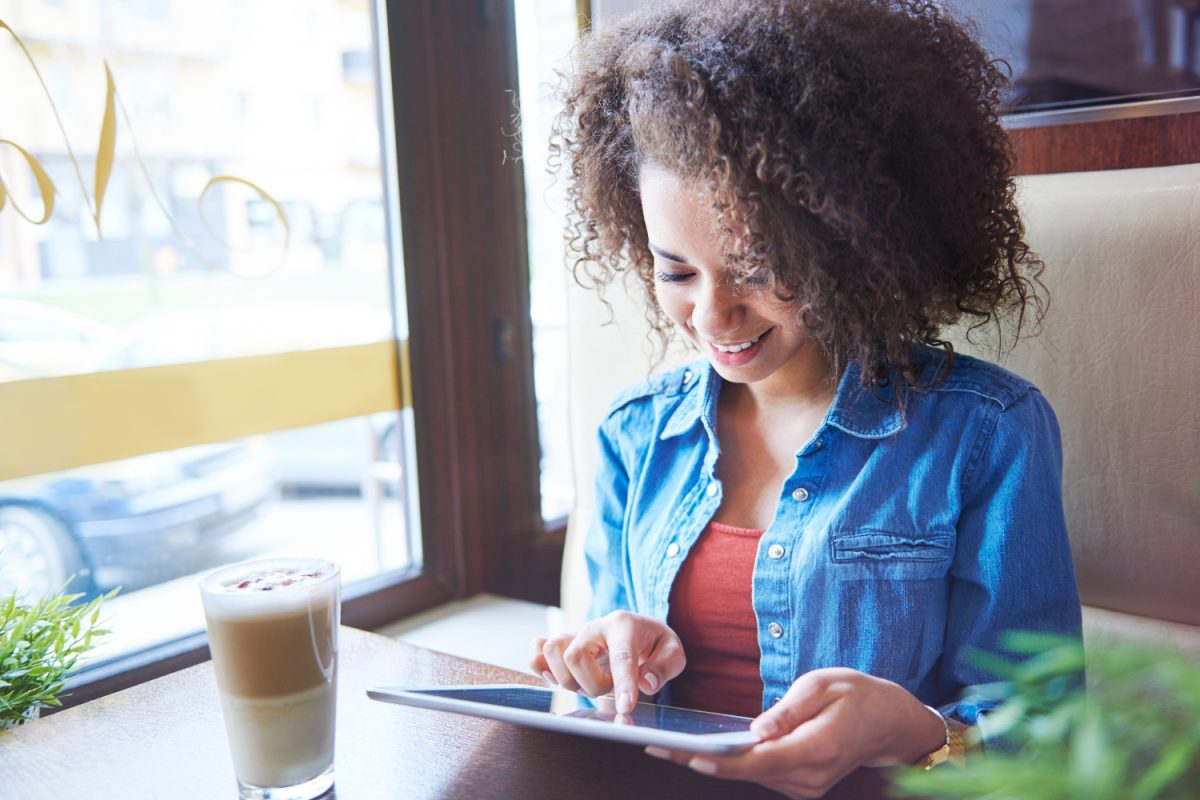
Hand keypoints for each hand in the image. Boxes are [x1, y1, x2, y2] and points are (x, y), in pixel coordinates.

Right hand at [528, 611, 685, 713]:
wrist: (640, 631)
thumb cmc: (655, 644)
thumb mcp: (673, 652)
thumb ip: (664, 666)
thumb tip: (645, 682)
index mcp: (625, 625)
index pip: (621, 657)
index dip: (623, 684)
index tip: (626, 708)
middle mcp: (595, 627)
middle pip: (575, 655)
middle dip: (591, 683)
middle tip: (608, 688)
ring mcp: (576, 635)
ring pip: (553, 651)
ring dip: (568, 679)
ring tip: (588, 683)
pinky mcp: (563, 645)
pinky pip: (537, 650)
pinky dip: (539, 665)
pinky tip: (555, 677)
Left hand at [645, 668, 944, 798]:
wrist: (891, 722)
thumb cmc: (857, 694)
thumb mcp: (823, 686)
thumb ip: (789, 710)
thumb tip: (756, 730)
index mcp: (817, 749)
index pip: (759, 761)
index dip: (721, 760)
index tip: (687, 755)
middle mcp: (810, 776)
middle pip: (746, 774)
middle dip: (700, 762)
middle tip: (657, 748)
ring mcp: (807, 786)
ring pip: (751, 777)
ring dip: (712, 764)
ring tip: (669, 749)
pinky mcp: (802, 786)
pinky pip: (761, 776)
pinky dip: (733, 765)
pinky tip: (704, 751)